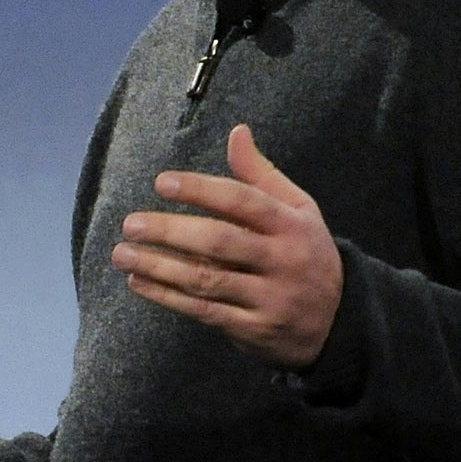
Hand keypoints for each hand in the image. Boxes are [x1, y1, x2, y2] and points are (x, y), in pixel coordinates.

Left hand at [113, 123, 345, 368]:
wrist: (337, 320)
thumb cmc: (307, 252)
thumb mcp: (299, 210)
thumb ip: (261, 175)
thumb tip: (237, 132)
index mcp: (292, 225)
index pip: (244, 202)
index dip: (203, 190)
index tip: (163, 182)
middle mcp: (282, 261)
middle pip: (220, 242)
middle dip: (171, 231)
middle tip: (131, 224)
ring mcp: (268, 298)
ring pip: (207, 280)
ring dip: (160, 266)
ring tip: (123, 254)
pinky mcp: (253, 329)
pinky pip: (204, 311)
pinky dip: (167, 297)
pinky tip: (140, 281)